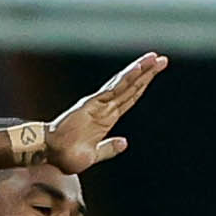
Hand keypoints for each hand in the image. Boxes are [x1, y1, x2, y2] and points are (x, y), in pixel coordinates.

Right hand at [44, 52, 166, 173]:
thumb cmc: (68, 156)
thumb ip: (109, 148)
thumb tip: (125, 143)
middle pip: (130, 87)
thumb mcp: (95, 155)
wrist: (52, 155)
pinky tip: (137, 70)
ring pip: (124, 84)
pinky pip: (113, 89)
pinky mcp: (92, 104)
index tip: (156, 73)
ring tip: (154, 59)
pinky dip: (126, 79)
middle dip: (147, 73)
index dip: (143, 85)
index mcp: (106, 117)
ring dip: (139, 71)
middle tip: (162, 59)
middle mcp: (104, 107)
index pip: (130, 97)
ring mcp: (99, 104)